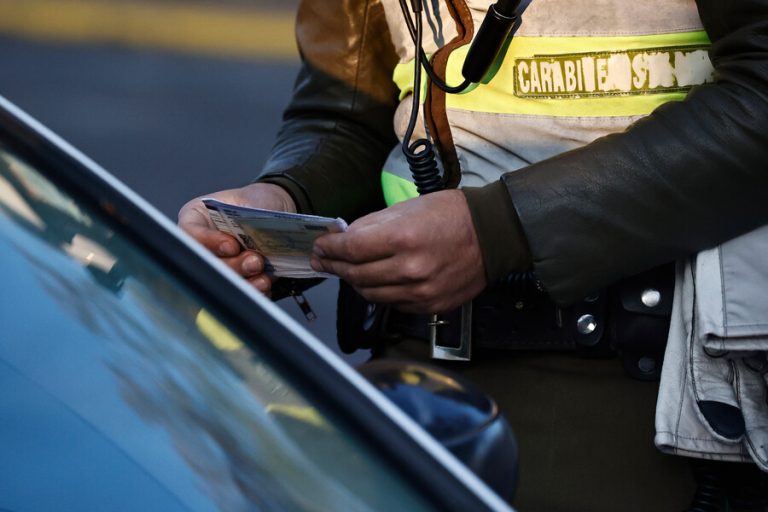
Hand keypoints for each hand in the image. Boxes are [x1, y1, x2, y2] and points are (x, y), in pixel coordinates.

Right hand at [178, 183, 295, 295]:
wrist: (273, 212)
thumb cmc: (256, 203)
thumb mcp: (254, 201)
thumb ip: (249, 218)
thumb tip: (257, 237)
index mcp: (196, 218)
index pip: (191, 232)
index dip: (210, 242)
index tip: (232, 246)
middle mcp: (201, 244)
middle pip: (206, 263)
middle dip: (232, 265)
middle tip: (254, 262)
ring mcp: (218, 263)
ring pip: (222, 281)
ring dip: (243, 282)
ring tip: (263, 277)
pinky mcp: (236, 279)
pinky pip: (239, 291)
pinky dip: (253, 290)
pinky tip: (265, 284)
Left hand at [310, 190, 486, 313]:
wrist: (493, 235)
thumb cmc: (452, 215)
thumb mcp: (408, 207)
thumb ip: (372, 224)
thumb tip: (344, 237)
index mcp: (403, 238)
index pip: (351, 249)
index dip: (329, 249)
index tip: (320, 247)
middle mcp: (410, 269)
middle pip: (356, 274)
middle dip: (335, 266)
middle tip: (324, 261)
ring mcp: (421, 292)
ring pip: (371, 294)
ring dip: (354, 282)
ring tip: (345, 271)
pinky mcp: (430, 306)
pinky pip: (393, 304)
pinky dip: (379, 293)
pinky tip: (375, 281)